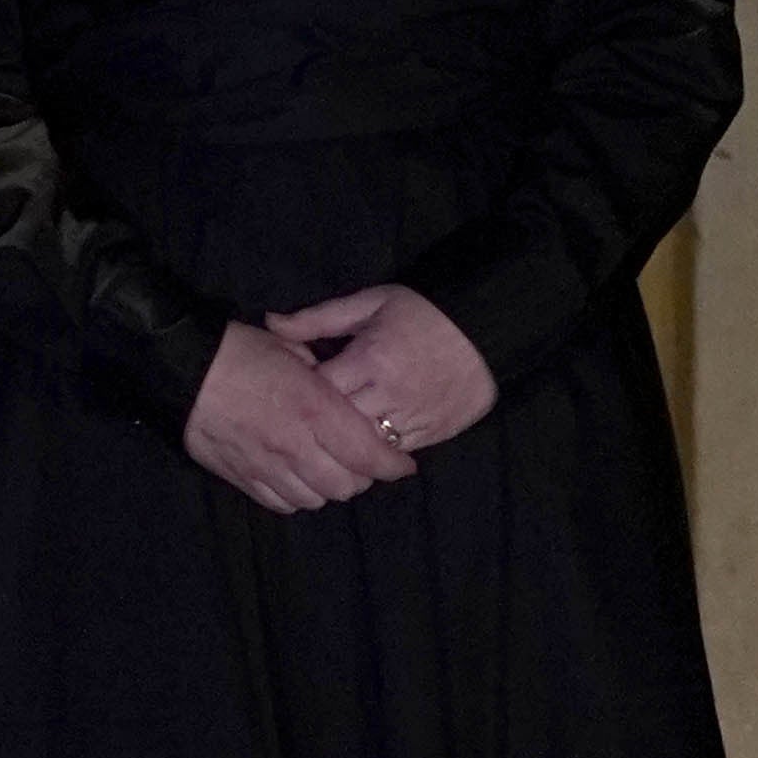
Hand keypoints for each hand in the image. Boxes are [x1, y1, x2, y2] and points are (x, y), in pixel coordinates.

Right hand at [182, 318, 414, 512]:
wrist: (181, 369)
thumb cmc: (238, 351)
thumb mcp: (290, 349)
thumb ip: (324, 374)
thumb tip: (340, 389)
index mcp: (314, 407)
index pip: (368, 453)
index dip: (392, 465)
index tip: (402, 465)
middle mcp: (295, 445)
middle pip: (346, 485)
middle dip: (361, 477)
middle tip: (361, 462)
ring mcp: (267, 466)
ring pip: (315, 499)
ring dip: (328, 487)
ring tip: (326, 469)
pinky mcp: (242, 478)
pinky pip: (281, 503)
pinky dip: (296, 495)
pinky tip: (295, 476)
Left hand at [264, 281, 495, 461]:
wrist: (487, 330)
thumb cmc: (423, 312)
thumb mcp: (370, 304)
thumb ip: (319, 318)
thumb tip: (271, 323)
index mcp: (368, 360)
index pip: (319, 391)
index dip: (301, 394)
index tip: (292, 391)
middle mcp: (388, 395)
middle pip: (338, 426)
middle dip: (319, 426)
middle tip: (304, 423)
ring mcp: (411, 419)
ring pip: (365, 448)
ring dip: (346, 446)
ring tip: (330, 439)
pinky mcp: (431, 434)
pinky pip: (394, 454)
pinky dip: (376, 453)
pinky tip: (362, 446)